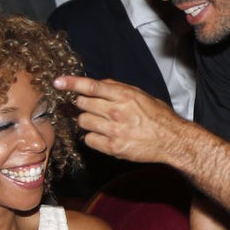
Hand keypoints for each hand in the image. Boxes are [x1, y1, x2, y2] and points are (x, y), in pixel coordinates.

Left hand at [53, 76, 186, 163]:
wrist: (171, 139)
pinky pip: (89, 140)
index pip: (92, 87)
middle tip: (90, 106)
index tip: (58, 82)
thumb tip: (95, 85)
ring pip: (83, 122)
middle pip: (82, 104)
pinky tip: (104, 134)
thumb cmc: (157, 115)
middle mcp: (117, 112)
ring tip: (101, 122)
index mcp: (124, 96)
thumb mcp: (140, 94)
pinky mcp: (113, 147)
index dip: (72, 83)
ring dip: (86, 120)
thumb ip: (117, 88)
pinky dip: (92, 136)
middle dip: (83, 104)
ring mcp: (114, 131)